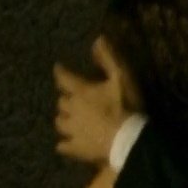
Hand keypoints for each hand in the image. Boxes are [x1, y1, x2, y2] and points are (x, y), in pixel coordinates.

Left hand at [53, 36, 134, 166]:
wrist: (128, 141)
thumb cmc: (125, 107)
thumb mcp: (121, 79)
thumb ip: (109, 59)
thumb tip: (97, 38)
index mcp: (81, 92)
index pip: (64, 78)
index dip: (61, 72)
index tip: (58, 68)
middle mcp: (71, 110)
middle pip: (61, 102)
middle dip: (66, 99)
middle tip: (72, 99)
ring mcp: (72, 131)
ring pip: (60, 123)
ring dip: (64, 119)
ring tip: (71, 121)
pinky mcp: (76, 149)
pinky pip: (63, 146)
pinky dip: (65, 144)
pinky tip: (68, 144)